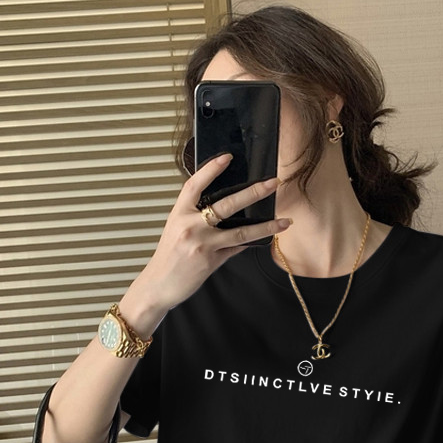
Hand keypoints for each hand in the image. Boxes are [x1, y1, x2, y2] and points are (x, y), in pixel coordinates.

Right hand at [138, 153, 291, 311]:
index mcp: (179, 214)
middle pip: (227, 204)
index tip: (227, 157)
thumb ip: (196, 218)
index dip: (211, 169)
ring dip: (266, 226)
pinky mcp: (212, 261)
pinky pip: (236, 249)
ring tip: (284, 221)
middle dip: (253, 192)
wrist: (158, 285)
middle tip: (273, 183)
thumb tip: (223, 210)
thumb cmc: (167, 257)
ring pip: (241, 231)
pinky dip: (249, 243)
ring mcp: (203, 244)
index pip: (195, 185)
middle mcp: (191, 226)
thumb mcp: (176, 230)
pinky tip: (265, 238)